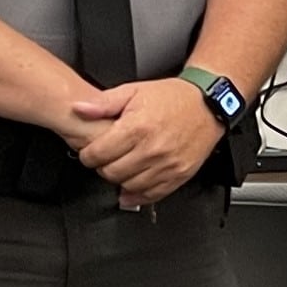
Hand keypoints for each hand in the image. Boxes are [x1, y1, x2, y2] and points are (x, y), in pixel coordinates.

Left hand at [68, 78, 225, 208]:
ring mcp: (167, 165)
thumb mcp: (134, 91)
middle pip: (111, 173)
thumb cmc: (173, 98)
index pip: (98, 154)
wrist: (207, 105)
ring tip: (122, 167)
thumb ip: (103, 103)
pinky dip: (139, 195)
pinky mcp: (179, 175)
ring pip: (129, 186)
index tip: (90, 152)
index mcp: (137, 128)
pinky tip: (132, 188)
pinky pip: (153, 194)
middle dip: (103, 167)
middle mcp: (152, 149)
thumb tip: (79, 110)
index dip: (88, 155)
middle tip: (106, 159)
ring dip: (120, 179)